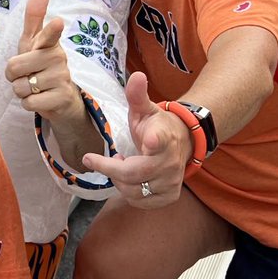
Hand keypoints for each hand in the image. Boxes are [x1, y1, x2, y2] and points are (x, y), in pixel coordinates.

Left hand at [4, 0, 80, 120]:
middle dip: (13, 75)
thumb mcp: (33, 41)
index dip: (52, 29)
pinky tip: (40, 99)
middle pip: (14, 67)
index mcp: (49, 43)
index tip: (57, 22)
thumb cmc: (40, 64)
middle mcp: (58, 58)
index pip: (50, 34)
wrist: (60, 98)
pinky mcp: (61, 98)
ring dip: (21, 91)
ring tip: (35, 87)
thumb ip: (35, 17)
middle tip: (26, 74)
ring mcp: (62, 78)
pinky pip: (29, 102)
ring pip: (20, 87)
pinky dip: (28, 103)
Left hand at [80, 73, 190, 205]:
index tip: (149, 140)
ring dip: (117, 180)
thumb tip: (137, 76)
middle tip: (95, 160)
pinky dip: (128, 193)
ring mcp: (171, 181)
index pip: (160, 140)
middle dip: (109, 168)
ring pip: (134, 191)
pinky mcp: (169, 196)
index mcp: (163, 137)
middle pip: (133, 173)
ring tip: (118, 166)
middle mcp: (169, 162)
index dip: (154, 141)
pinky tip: (127, 181)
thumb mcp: (144, 110)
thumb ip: (137, 95)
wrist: (182, 144)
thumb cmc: (156, 126)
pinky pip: (141, 202)